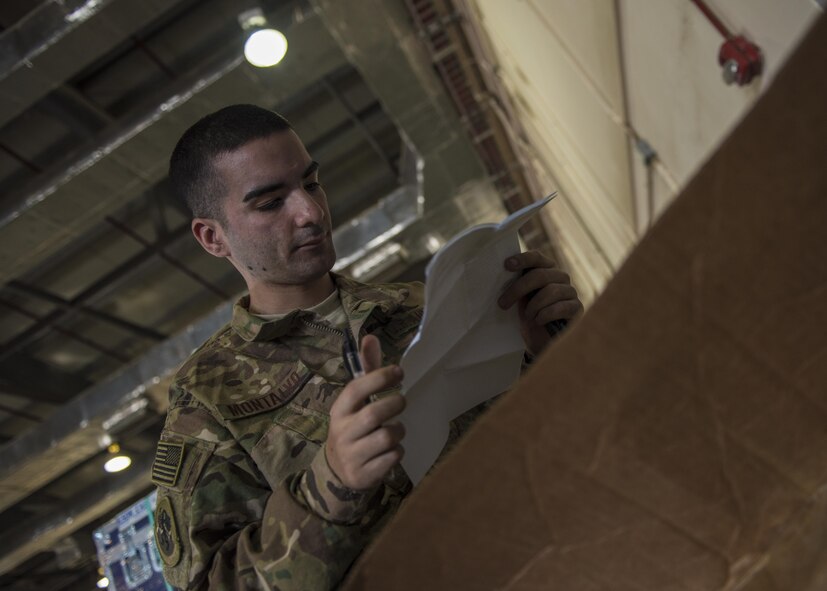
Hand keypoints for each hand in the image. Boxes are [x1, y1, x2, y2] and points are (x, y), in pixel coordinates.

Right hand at [325, 335, 405, 490]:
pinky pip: (392, 458)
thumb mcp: (356, 402)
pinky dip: (397, 452)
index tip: (399, 372)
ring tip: (395, 430)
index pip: (356, 388)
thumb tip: (370, 337)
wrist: (338, 472)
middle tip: (401, 401)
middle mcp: (342, 431)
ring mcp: (351, 454)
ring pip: (387, 437)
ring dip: (399, 431)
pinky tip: (389, 450)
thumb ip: (366, 371)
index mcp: (339, 410)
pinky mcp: (363, 474)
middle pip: (374, 414)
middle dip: (394, 405)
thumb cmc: (353, 427)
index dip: (379, 377)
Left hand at [498, 251, 582, 354]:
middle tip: (503, 303)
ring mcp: (570, 292)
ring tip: (527, 316)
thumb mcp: (520, 300)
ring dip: (534, 305)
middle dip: (519, 289)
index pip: (536, 258)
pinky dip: (546, 314)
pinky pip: (561, 307)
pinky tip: (539, 321)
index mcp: (545, 269)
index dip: (522, 259)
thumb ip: (517, 286)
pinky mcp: (577, 308)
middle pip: (540, 275)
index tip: (507, 265)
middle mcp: (560, 276)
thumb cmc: (529, 316)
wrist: (542, 341)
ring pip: (551, 291)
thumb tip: (502, 276)